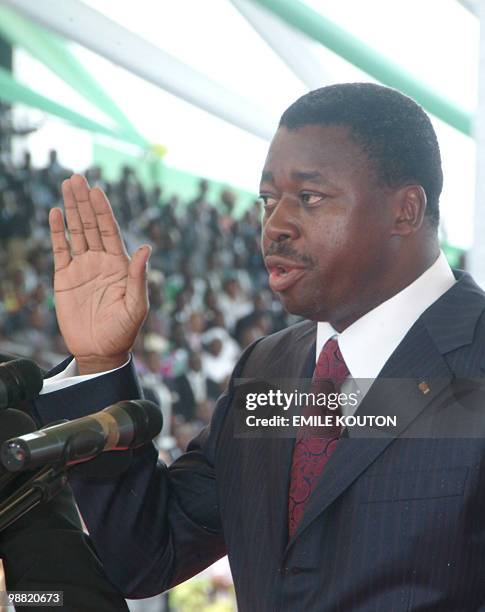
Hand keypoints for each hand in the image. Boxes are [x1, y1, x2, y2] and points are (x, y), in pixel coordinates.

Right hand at [49, 174, 150, 373]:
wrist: (100, 351)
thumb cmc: (124, 330)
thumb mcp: (136, 305)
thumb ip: (139, 277)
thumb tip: (146, 247)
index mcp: (120, 265)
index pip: (111, 231)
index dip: (104, 210)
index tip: (97, 190)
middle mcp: (101, 261)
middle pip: (92, 225)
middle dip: (84, 202)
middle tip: (77, 178)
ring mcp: (82, 267)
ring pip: (76, 232)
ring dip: (71, 209)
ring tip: (67, 186)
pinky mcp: (65, 278)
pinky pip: (60, 250)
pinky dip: (57, 232)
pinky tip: (56, 214)